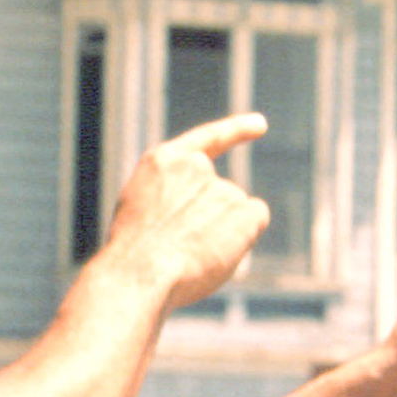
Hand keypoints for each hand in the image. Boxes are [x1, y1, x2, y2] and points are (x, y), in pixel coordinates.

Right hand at [104, 113, 271, 308]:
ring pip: (236, 216)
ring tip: (190, 254)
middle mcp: (196, 167)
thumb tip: (203, 220)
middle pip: (222, 197)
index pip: (207, 140)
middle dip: (212, 222)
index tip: (261, 125)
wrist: (141, 271)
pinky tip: (216, 252)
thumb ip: (172, 201)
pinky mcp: (242, 209)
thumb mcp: (142, 213)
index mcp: (163, 163)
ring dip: (222, 236)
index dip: (236, 131)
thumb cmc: (135, 257)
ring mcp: (221, 186)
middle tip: (183, 249)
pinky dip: (244, 237)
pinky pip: (255, 222)